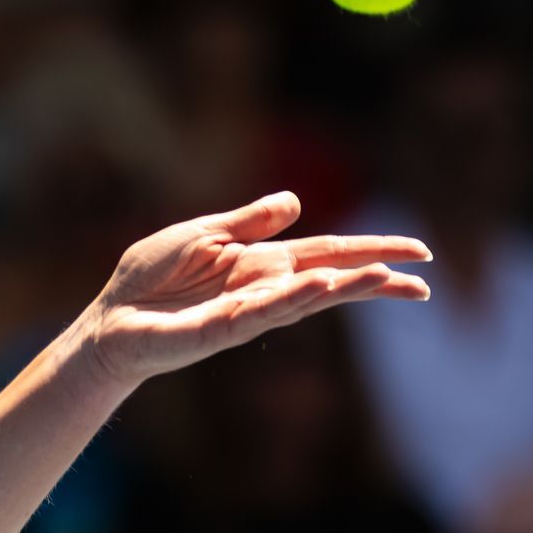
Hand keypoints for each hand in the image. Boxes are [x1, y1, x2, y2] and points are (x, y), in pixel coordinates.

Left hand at [80, 192, 430, 387]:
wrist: (108, 320)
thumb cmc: (149, 279)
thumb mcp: (201, 234)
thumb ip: (248, 222)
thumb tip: (297, 202)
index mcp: (262, 263)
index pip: (329, 253)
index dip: (373, 250)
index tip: (420, 254)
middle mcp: (262, 290)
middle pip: (331, 280)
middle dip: (376, 280)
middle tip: (424, 283)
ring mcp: (243, 313)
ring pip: (304, 300)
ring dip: (345, 289)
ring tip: (384, 279)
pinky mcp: (216, 330)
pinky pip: (260, 313)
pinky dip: (291, 298)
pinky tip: (320, 287)